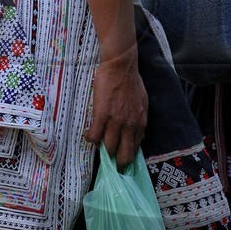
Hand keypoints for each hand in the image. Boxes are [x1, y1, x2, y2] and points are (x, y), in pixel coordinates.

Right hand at [85, 50, 147, 166]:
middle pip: (123, 155)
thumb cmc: (131, 82)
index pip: (135, 148)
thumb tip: (139, 135)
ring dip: (101, 149)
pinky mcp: (102, 116)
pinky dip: (90, 138)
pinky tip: (88, 133)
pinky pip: (94, 136)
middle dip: (116, 162)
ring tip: (97, 142)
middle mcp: (130, 126)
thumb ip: (140, 120)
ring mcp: (116, 122)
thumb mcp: (143, 103)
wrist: (121, 67)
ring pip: (108, 148)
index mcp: (141, 122)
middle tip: (109, 162)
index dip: (127, 156)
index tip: (120, 158)